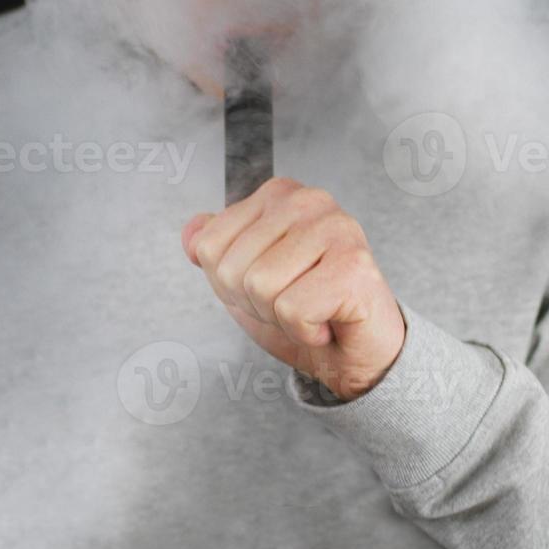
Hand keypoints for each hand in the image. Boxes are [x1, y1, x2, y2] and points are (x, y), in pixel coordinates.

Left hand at [181, 178, 405, 400]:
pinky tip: (329, 321)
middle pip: (232, 268)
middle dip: (255, 304)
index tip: (270, 288)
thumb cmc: (308, 311)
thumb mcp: (244, 279)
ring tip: (312, 310)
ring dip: (281, 318)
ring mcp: (336, 228)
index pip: (208, 246)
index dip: (229, 284)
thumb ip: (214, 250)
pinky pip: (293, 310)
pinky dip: (305, 331)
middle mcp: (309, 200)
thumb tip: (191, 234)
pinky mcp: (354, 265)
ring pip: (260, 286)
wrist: (357, 354)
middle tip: (294, 303)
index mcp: (279, 195)